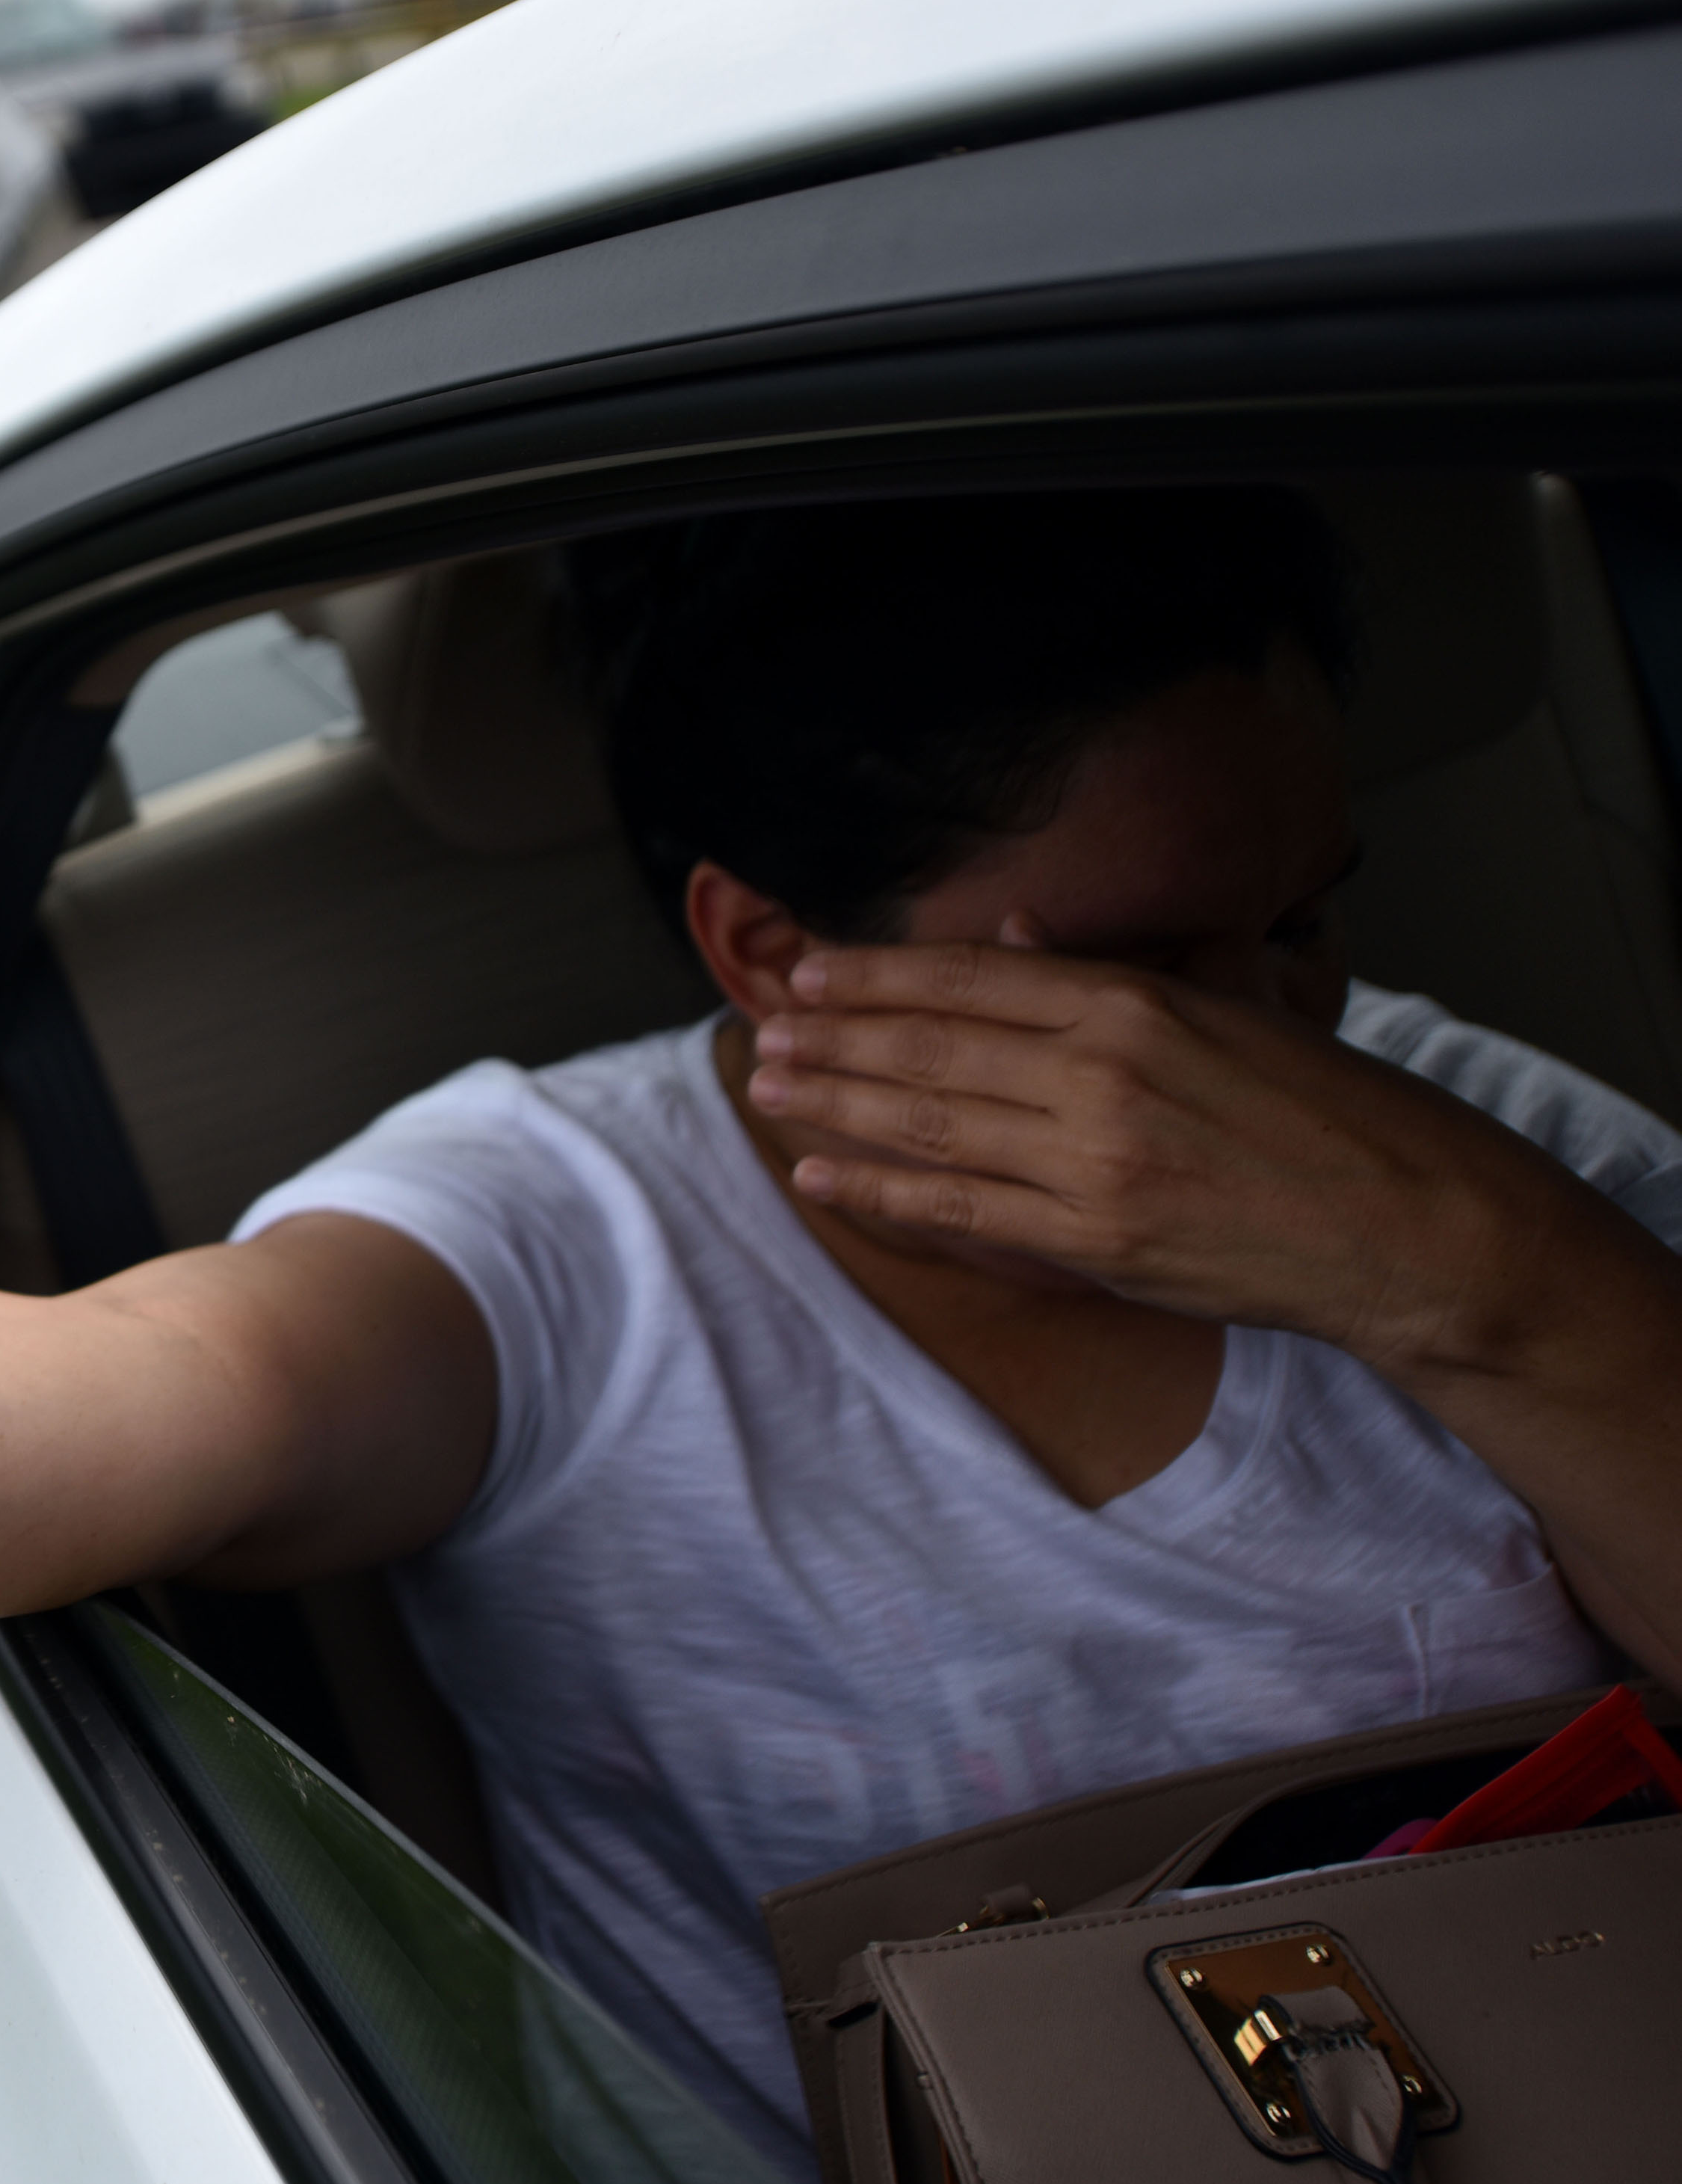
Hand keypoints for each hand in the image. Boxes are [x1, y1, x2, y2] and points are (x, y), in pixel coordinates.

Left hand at [745, 938, 1586, 1371]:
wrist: (1417, 1228)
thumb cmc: (1335, 1115)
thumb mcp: (1228, 1012)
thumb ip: (1108, 979)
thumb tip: (1012, 938)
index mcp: (1139, 1006)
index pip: (973, 980)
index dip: (880, 976)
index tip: (812, 972)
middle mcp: (1105, 1078)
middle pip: (935, 1049)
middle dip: (838, 1039)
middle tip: (766, 1030)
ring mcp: (1096, 1166)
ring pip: (933, 1125)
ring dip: (839, 1104)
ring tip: (771, 1087)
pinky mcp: (1098, 1245)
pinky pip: (963, 1212)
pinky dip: (883, 1190)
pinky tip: (822, 1174)